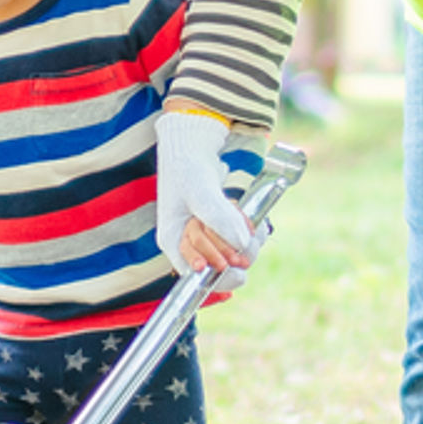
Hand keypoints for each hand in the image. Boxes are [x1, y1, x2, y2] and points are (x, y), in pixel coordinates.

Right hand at [154, 107, 256, 274]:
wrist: (194, 147)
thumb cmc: (188, 167)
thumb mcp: (200, 192)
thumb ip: (219, 218)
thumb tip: (241, 244)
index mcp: (173, 239)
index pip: (194, 275)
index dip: (215, 276)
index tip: (228, 264)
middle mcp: (188, 243)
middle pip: (219, 266)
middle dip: (235, 250)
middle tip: (244, 231)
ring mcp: (205, 237)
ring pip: (234, 254)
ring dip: (245, 237)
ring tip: (240, 213)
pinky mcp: (220, 229)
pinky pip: (241, 240)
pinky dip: (248, 229)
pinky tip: (245, 214)